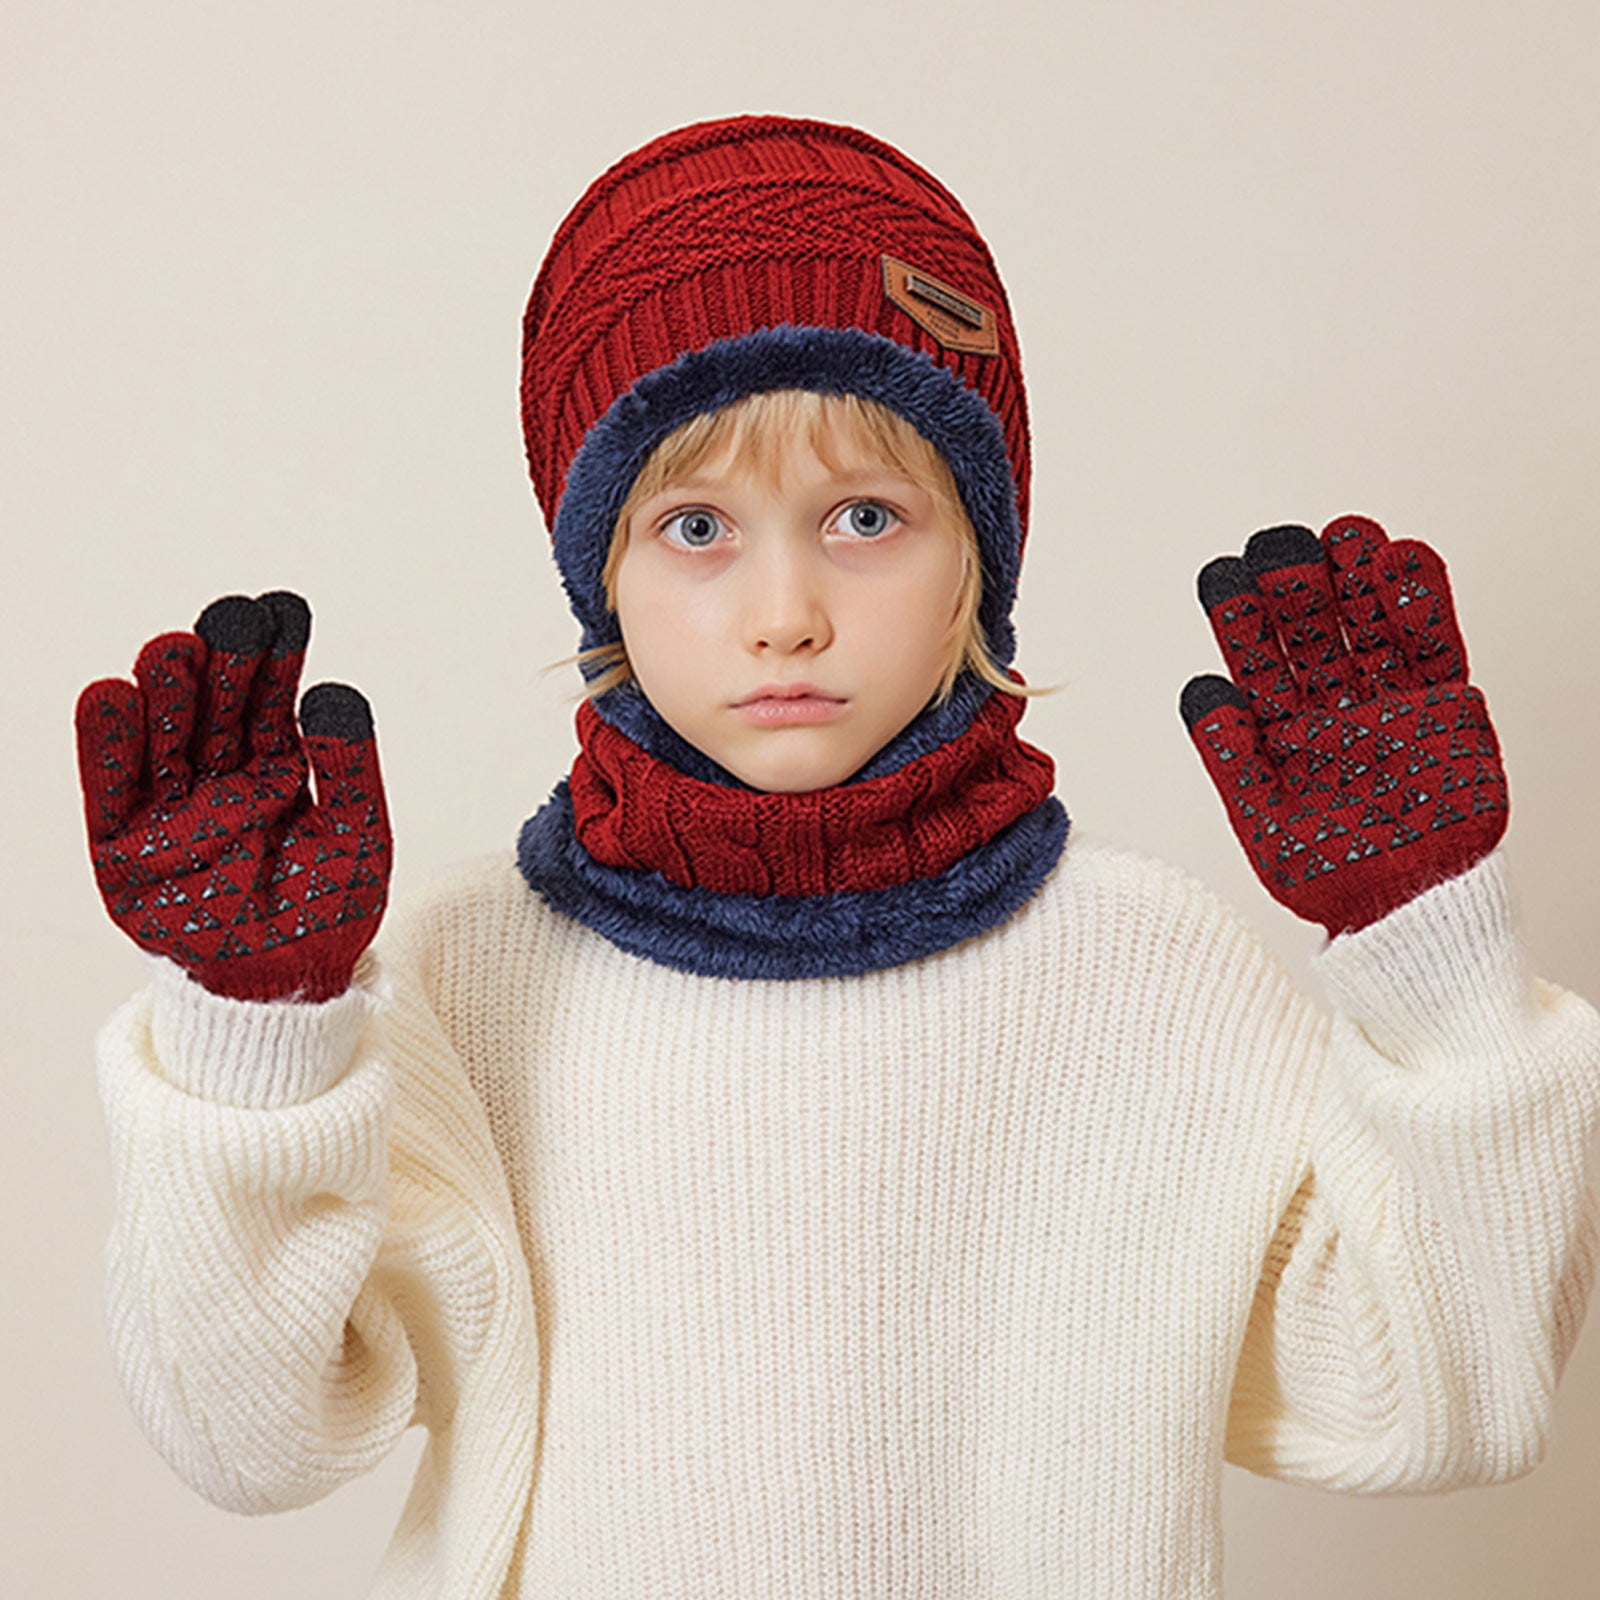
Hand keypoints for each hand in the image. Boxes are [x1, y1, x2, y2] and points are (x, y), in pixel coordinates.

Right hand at [75, 591, 391, 1000]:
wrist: (290, 986)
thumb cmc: (327, 907)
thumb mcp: (357, 833)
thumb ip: (350, 768)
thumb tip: (334, 693)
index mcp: (272, 764)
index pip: (269, 697)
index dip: (276, 654)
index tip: (287, 610)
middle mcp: (215, 776)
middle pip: (214, 706)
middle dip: (223, 663)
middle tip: (236, 621)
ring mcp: (168, 809)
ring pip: (162, 738)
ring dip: (164, 691)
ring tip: (174, 647)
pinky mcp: (121, 848)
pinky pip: (109, 791)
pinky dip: (105, 746)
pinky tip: (109, 695)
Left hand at [1179, 515, 1506, 935]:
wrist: (1405, 910)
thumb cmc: (1327, 874)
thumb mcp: (1264, 820)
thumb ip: (1231, 758)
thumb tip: (1200, 691)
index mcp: (1281, 727)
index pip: (1256, 659)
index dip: (1240, 618)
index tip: (1222, 575)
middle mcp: (1332, 705)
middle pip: (1313, 630)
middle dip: (1296, 586)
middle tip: (1277, 546)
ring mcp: (1388, 702)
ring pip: (1371, 626)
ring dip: (1359, 580)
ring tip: (1343, 536)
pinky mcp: (1443, 709)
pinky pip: (1435, 647)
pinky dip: (1423, 603)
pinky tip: (1403, 559)